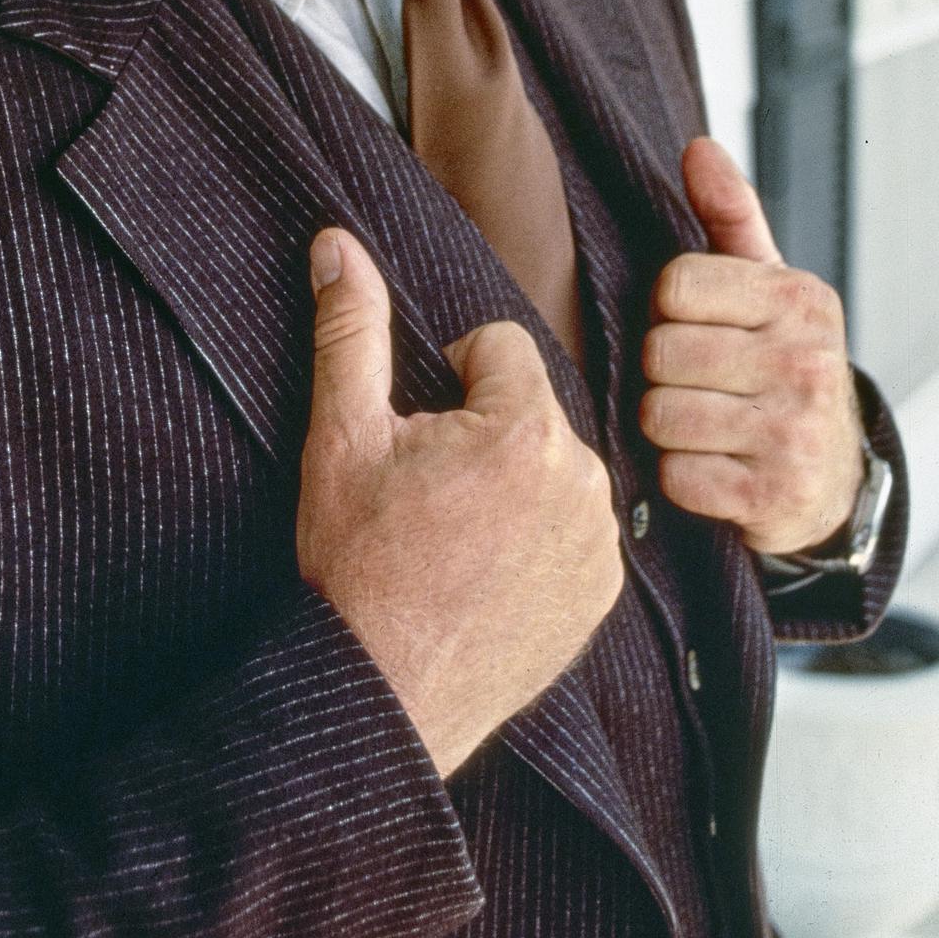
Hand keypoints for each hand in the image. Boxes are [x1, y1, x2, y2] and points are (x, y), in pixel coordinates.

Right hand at [295, 225, 623, 778]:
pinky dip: (539, 536)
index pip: (500, 345)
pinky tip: (487, 571)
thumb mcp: (342, 436)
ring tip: (456, 535)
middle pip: (532, 406)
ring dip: (515, 481)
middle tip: (431, 493)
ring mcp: (599, 542)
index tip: (419, 438)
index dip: (449, 378)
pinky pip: (576, 527)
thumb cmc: (357, 564)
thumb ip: (350, 328)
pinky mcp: (601, 592)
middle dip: (485, 431)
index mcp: (525, 429)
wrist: (380, 693)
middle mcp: (583, 480)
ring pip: (556, 465)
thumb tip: (337, 244)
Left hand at [637, 136, 866, 554]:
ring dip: (667, 428)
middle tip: (698, 383)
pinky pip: (677, 478)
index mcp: (800, 300)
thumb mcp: (765, 287)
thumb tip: (697, 147)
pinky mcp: (775, 497)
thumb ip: (728, 215)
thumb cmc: (780, 365)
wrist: (831, 479)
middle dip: (664, 372)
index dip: (668, 309)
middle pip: (661, 353)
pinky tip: (715, 469)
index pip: (675, 284)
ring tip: (704, 425)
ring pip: (661, 416)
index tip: (695, 325)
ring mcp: (795, 433)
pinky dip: (682, 480)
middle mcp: (808, 362)